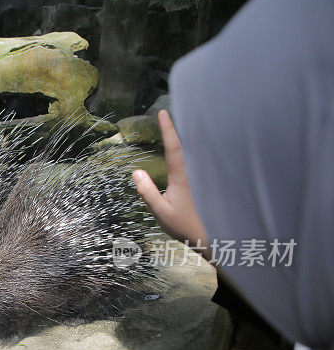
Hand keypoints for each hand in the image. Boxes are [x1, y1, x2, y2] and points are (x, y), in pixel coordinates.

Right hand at [133, 110, 209, 258]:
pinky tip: (192, 148)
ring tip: (179, 123)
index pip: (173, 147)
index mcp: (182, 176)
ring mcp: (200, 177)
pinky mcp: (203, 183)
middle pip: (187, 143)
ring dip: (187, 137)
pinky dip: (193, 150)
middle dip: (179, 126)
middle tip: (170, 110)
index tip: (162, 113)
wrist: (212, 239)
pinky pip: (198, 161)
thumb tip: (136, 171)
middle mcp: (193, 172)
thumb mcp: (161, 212)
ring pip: (195, 151)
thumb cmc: (185, 227)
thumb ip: (148, 192)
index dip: (167, 129)